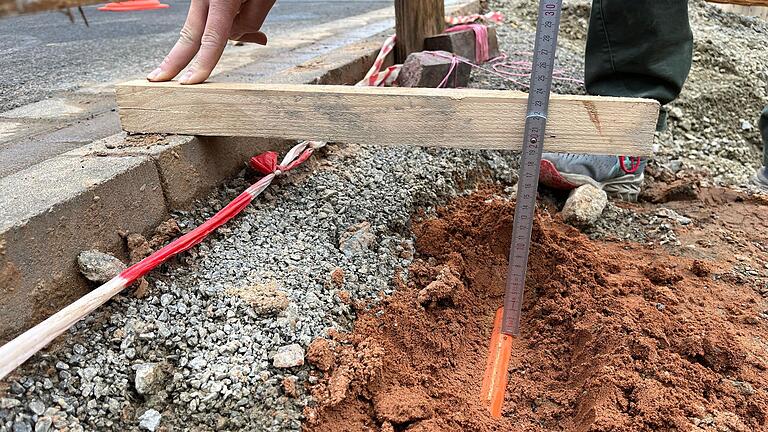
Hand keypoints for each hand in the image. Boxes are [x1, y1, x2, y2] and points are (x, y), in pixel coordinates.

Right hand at [147, 0, 275, 83]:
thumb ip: (251, 19)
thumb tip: (235, 38)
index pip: (212, 39)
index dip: (201, 64)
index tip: (188, 83)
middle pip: (189, 34)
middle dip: (174, 60)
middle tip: (156, 80)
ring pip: (202, 25)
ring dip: (219, 33)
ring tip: (248, 2)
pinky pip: (209, 15)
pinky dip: (222, 21)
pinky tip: (243, 2)